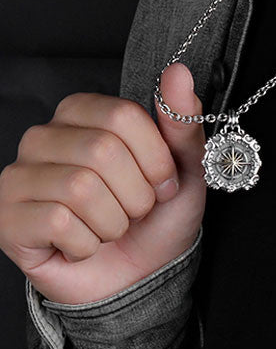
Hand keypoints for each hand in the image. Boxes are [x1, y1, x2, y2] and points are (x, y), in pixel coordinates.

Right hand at [0, 63, 207, 304]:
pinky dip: (88, 244)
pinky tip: (84, 245)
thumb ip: (181, 120)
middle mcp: (43, 137)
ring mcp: (19, 177)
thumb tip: (179, 72)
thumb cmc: (157, 219)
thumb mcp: (185, 169)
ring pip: (80, 187)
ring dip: (114, 222)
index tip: (162, 184)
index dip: (156, 159)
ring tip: (111, 228)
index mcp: (82, 114)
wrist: (138, 277)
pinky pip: (58, 223)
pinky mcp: (6, 218)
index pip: (124, 116)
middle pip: (102, 150)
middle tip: (136, 211)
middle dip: (136, 194)